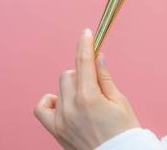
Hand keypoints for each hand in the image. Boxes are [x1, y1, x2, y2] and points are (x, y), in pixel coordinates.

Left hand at [34, 28, 140, 148]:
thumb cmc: (124, 132)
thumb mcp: (120, 102)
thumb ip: (105, 77)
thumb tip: (97, 57)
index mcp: (89, 97)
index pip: (83, 61)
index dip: (85, 44)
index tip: (86, 33)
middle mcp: (71, 107)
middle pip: (69, 74)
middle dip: (82, 74)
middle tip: (96, 86)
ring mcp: (61, 120)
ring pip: (59, 88)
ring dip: (71, 87)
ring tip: (86, 100)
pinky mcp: (56, 131)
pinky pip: (42, 108)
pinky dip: (51, 101)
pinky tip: (64, 104)